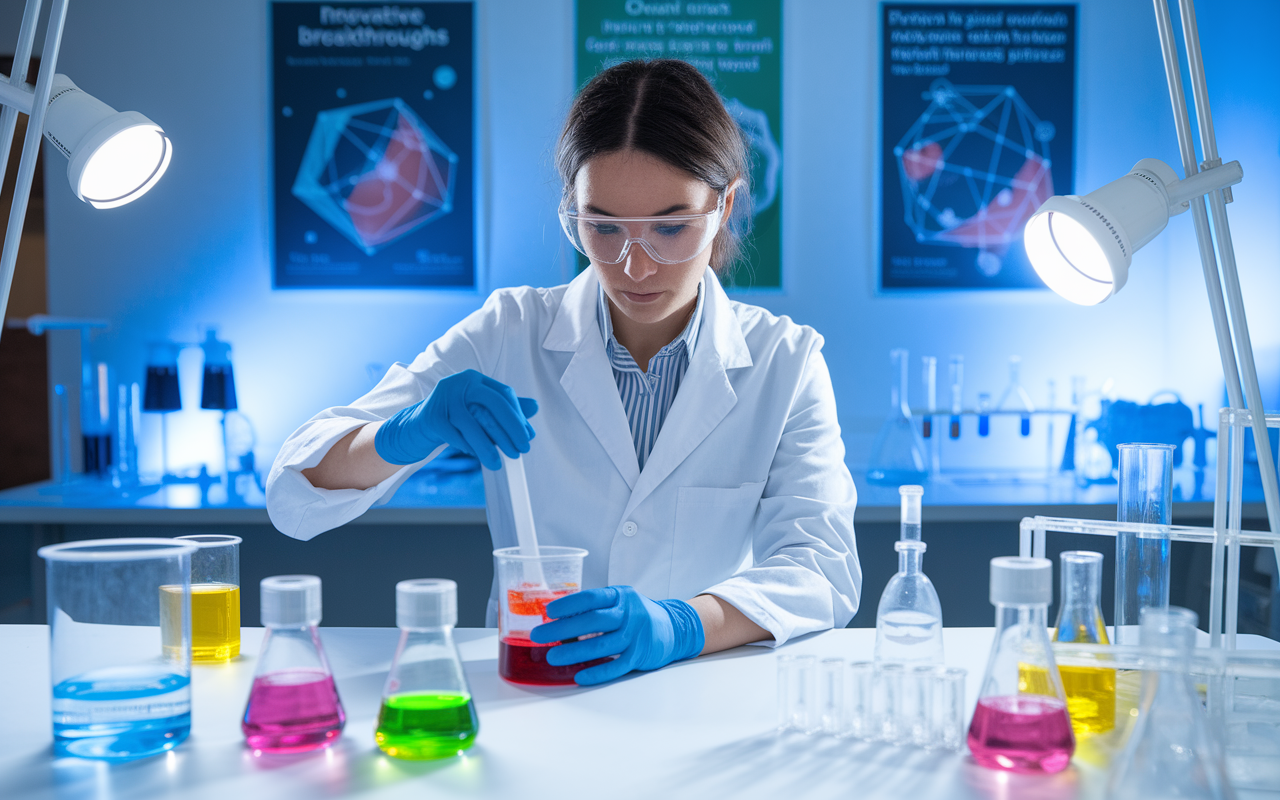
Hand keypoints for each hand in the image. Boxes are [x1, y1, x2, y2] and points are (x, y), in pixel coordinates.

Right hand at [374, 369, 537, 469]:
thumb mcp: (479, 412)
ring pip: (474, 424)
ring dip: (488, 447)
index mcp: (474, 379)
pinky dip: (468, 447)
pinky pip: (456, 436)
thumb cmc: (452, 419)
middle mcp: (459, 383)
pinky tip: (475, 454)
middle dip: (511, 429)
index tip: (528, 437)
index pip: (504, 394)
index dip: (518, 416)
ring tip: (498, 463)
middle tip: (522, 450)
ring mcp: (444, 398)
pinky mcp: (432, 417)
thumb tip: (535, 407)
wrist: (415, 428)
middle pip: (493, 403)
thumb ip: (505, 409)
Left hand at [530, 586, 704, 685]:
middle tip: (540, 635)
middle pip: (593, 621)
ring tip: (553, 657)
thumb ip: (595, 608)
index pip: (591, 597)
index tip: (548, 611)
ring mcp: (636, 634)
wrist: (673, 628)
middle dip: (563, 629)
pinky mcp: (640, 655)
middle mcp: (629, 613)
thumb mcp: (619, 602)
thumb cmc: (636, 615)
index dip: (569, 604)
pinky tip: (579, 676)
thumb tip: (557, 619)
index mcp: (620, 595)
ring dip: (575, 653)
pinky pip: (616, 666)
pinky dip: (597, 672)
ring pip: (603, 645)